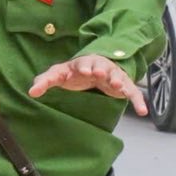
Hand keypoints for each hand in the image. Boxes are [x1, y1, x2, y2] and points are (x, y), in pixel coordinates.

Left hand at [30, 54, 148, 115]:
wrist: (93, 69)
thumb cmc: (72, 72)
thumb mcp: (57, 75)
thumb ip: (44, 81)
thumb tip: (31, 91)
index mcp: (82, 63)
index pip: (81, 63)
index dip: (81, 67)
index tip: (81, 71)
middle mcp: (100, 67)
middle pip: (101, 65)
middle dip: (100, 68)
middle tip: (100, 73)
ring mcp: (113, 75)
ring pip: (118, 76)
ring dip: (118, 80)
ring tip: (117, 85)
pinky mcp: (122, 86)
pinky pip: (132, 93)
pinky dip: (138, 101)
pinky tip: (143, 111)